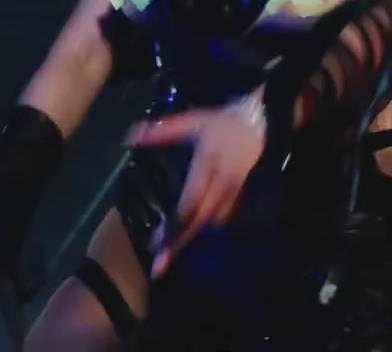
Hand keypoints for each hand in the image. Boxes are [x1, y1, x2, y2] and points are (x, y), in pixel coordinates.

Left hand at [125, 92, 267, 277]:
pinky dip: (206, 230)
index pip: (188, 204)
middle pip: (198, 221)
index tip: (155, 245)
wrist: (261, 123)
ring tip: (169, 256)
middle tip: (158, 269)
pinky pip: (222, 219)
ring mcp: (233, 193)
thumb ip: (161, 131)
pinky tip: (191, 239)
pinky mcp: (240, 197)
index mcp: (206, 167)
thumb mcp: (191, 122)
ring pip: (210, 224)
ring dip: (191, 239)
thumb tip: (130, 136)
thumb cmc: (222, 123)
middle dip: (178, 245)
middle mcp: (221, 185)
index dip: (173, 226)